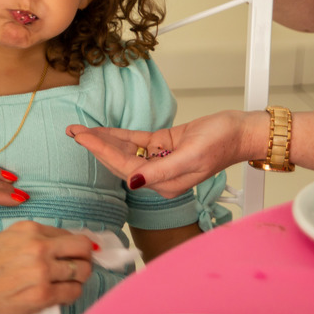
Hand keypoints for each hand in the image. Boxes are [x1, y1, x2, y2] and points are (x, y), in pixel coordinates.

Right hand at [0, 221, 92, 313]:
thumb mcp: (4, 241)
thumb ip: (32, 240)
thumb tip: (61, 247)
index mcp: (27, 229)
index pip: (68, 234)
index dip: (74, 247)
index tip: (75, 256)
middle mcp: (37, 246)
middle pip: (83, 248)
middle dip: (85, 259)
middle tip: (78, 269)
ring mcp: (41, 271)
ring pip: (82, 271)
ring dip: (79, 279)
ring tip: (67, 285)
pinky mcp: (42, 296)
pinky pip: (73, 293)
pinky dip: (71, 295)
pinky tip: (60, 297)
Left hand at [66, 110, 256, 196]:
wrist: (241, 132)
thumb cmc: (222, 144)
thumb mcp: (191, 156)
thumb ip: (160, 172)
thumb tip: (133, 182)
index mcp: (164, 184)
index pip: (125, 168)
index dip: (102, 152)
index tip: (83, 138)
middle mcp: (159, 176)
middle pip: (120, 161)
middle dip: (96, 146)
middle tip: (73, 132)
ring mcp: (160, 160)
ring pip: (125, 151)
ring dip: (104, 140)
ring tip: (81, 130)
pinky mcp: (164, 146)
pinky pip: (136, 142)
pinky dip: (119, 135)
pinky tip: (102, 130)